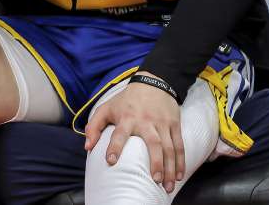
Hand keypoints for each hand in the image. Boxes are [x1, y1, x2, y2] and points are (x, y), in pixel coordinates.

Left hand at [85, 73, 183, 193]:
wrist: (154, 82)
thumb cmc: (127, 100)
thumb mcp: (106, 108)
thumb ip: (93, 127)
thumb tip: (87, 147)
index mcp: (128, 118)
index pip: (120, 134)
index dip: (115, 146)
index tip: (111, 161)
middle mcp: (147, 122)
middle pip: (154, 143)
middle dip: (156, 162)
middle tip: (155, 180)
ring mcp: (163, 123)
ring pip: (169, 147)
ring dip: (171, 167)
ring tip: (169, 185)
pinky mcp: (174, 124)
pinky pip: (179, 144)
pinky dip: (181, 160)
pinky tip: (180, 174)